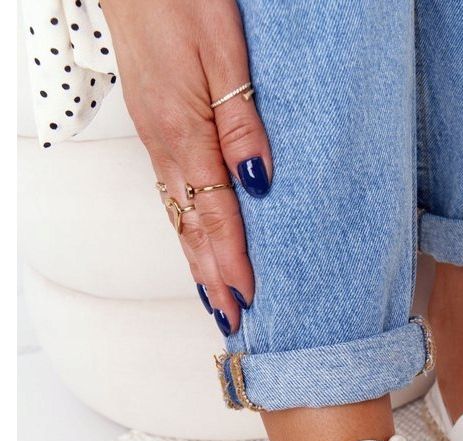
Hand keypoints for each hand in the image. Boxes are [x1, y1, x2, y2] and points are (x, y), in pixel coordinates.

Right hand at [103, 0, 272, 334]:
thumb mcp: (224, 52)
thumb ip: (242, 122)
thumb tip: (259, 184)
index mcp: (184, 130)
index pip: (213, 214)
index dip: (232, 260)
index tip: (248, 297)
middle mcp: (165, 144)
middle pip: (191, 226)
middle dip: (212, 278)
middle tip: (231, 320)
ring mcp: (156, 138)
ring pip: (178, 215)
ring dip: (198, 262)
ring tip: (216, 299)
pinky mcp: (156, 128)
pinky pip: (171, 193)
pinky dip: (186, 230)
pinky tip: (197, 243)